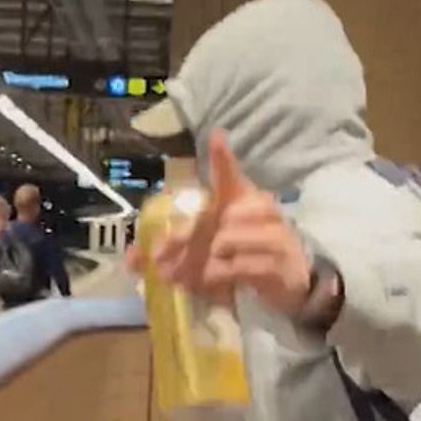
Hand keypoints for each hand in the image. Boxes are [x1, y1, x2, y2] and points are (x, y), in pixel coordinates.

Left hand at [134, 131, 312, 314]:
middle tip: (164, 263)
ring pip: (225, 242)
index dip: (222, 158)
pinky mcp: (277, 264)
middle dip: (183, 241)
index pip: (230, 176)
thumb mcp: (207, 253)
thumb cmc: (244, 256)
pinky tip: (220, 284)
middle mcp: (261, 211)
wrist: (289, 282)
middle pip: (215, 217)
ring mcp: (274, 236)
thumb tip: (131, 259)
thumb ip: (170, 253)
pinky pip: (238, 266)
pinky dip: (222, 277)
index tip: (215, 137)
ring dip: (205, 264)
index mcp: (243, 200)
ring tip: (200, 276)